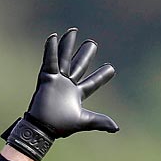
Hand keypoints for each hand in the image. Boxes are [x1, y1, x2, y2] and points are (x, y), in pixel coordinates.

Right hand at [2, 28, 117, 160]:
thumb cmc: (61, 126)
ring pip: (64, 59)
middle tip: (92, 43)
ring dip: (68, 45)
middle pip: (79, 65)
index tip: (111, 68)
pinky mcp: (46, 77)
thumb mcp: (84, 121)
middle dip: (86, 54)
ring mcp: (57, 80)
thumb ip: (100, 122)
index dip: (102, 76)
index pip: (93, 82)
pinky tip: (54, 37)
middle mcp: (68, 84)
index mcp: (78, 94)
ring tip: (73, 31)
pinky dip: (50, 49)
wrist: (43, 128)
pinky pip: (49, 61)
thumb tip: (116, 128)